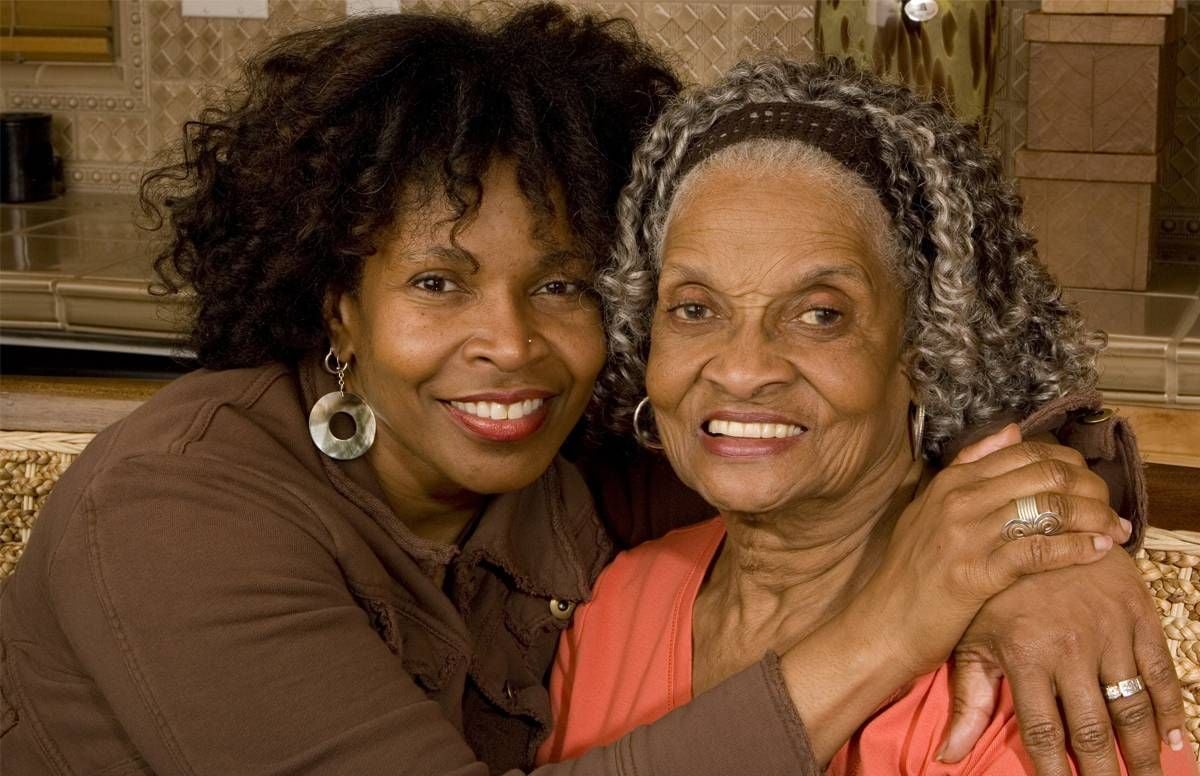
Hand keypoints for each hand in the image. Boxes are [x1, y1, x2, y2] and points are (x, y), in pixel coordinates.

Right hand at [865, 424, 1131, 677]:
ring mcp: (966, 535)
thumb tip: (1012, 430)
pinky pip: (1038, 551)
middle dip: (1090, 488)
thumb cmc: (911, 572)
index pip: (1025, 452)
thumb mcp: (929, 509)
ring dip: (1092, 517)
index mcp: (951, 481)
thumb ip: (968, 468)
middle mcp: (959, 500)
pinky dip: (1076, 548)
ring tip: (1115, 531)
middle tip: (1112, 509)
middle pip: (1044, 475)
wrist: (884, 624)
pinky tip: (1098, 551)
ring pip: (1047, 508)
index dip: (1070, 463)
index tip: (1092, 483)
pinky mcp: (975, 575)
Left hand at [940, 550, 1187, 774]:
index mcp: (1025, 654)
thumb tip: (946, 756)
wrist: (1033, 517)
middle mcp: (1069, 645)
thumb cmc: (994, 588)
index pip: (1044, 732)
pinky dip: (1173, 708)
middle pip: (1094, 729)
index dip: (1057, 774)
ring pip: (1133, 706)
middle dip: (1107, 773)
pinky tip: (1179, 741)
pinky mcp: (1136, 611)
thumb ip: (967, 700)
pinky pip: (1161, 669)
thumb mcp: (972, 637)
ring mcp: (1107, 629)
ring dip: (1147, 752)